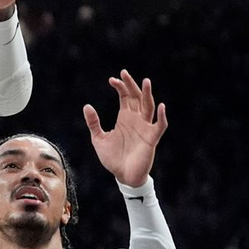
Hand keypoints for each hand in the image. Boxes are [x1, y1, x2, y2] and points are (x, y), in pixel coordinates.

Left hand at [83, 70, 168, 186]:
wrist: (123, 176)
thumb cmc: (112, 158)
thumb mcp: (98, 139)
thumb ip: (93, 123)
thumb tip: (87, 106)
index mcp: (124, 118)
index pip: (125, 97)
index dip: (120, 87)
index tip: (112, 79)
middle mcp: (136, 119)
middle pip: (136, 97)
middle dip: (131, 85)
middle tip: (124, 73)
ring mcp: (145, 128)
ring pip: (149, 107)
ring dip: (147, 94)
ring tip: (145, 81)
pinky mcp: (152, 138)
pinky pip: (160, 125)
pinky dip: (161, 116)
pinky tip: (160, 106)